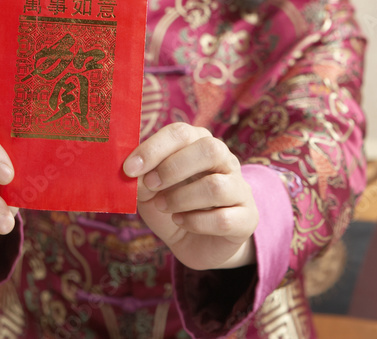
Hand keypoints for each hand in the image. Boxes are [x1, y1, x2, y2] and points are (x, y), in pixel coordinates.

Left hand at [123, 123, 257, 270]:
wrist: (196, 244)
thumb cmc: (173, 208)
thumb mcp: (150, 192)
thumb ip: (141, 180)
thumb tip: (132, 175)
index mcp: (200, 145)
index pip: (182, 133)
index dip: (154, 148)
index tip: (129, 168)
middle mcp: (226, 162)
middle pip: (210, 149)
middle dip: (173, 168)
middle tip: (151, 185)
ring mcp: (240, 189)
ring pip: (216, 186)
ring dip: (181, 198)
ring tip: (164, 206)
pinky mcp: (247, 218)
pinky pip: (223, 219)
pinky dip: (195, 223)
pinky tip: (181, 222)